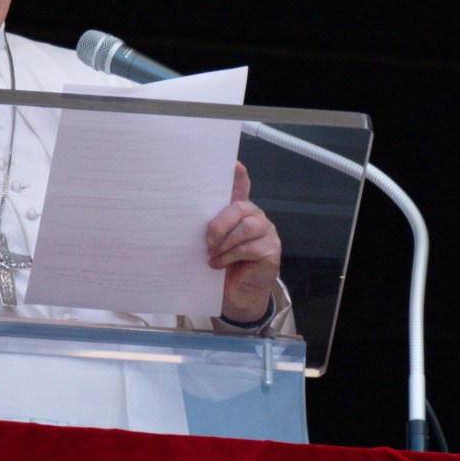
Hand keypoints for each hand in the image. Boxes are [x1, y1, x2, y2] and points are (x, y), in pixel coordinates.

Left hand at [206, 162, 281, 326]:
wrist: (235, 294)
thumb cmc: (223, 266)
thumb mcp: (212, 244)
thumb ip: (209, 228)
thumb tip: (187, 216)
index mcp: (239, 212)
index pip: (241, 188)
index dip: (239, 177)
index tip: (234, 165)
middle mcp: (256, 217)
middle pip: (239, 208)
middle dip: (219, 223)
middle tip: (207, 241)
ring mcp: (267, 233)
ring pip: (246, 227)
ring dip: (226, 242)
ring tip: (213, 255)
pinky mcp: (271, 250)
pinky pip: (250, 247)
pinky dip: (231, 256)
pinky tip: (220, 264)